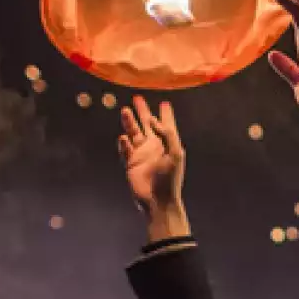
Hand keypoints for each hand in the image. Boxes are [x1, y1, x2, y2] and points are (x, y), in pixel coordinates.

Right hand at [118, 95, 190, 240]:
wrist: (157, 200)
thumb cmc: (170, 178)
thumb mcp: (175, 153)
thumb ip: (167, 134)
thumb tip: (152, 120)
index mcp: (167, 144)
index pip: (166, 125)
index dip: (165, 114)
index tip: (164, 103)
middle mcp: (154, 147)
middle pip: (146, 125)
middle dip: (143, 111)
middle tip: (137, 98)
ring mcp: (141, 154)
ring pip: (133, 133)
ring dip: (129, 122)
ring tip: (125, 110)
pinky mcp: (131, 163)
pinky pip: (125, 150)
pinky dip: (123, 143)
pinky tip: (123, 138)